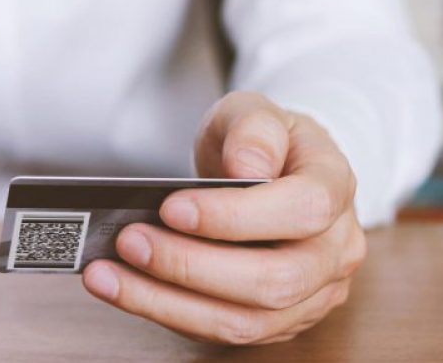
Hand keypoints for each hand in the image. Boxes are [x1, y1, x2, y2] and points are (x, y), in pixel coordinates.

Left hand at [82, 91, 365, 344]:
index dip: (235, 216)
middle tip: (128, 241)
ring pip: (244, 321)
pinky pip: (220, 331)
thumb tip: (246, 166)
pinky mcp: (275, 321)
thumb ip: (254, 128)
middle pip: (273, 281)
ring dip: (166, 302)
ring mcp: (310, 295)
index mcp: (335, 189)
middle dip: (190, 266)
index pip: (301, 211)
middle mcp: (334, 251)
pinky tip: (120, 287)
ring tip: (107, 275)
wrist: (270, 169)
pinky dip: (164, 311)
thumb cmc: (261, 141)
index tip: (171, 207)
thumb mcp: (255, 111)